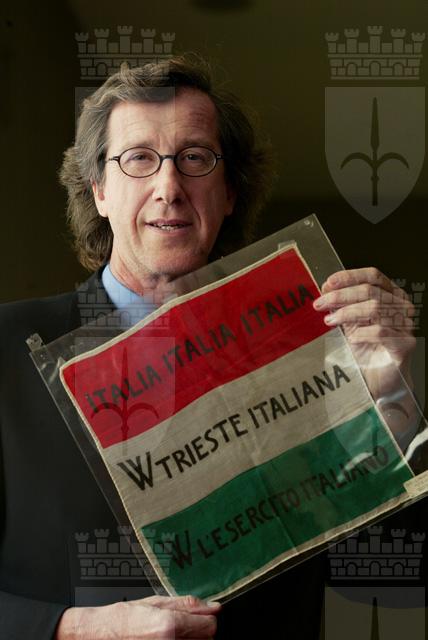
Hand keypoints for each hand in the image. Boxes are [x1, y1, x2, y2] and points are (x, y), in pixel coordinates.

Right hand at [55, 594, 220, 639]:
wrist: (98, 635)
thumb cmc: (122, 619)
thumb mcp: (155, 603)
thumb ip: (187, 605)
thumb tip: (212, 606)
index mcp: (169, 626)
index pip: (210, 626)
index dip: (207, 619)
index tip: (201, 616)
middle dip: (197, 631)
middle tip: (179, 625)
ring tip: (168, 634)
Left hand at [313, 267, 415, 401]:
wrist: (377, 380)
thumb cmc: (365, 349)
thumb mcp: (350, 322)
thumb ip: (342, 305)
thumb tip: (326, 287)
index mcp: (391, 295)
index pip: (373, 276)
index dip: (350, 276)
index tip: (328, 283)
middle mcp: (401, 307)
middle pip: (371, 291)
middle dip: (341, 296)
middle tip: (320, 304)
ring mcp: (405, 325)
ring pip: (375, 308)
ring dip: (347, 313)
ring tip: (330, 321)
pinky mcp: (404, 345)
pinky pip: (381, 332)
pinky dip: (361, 333)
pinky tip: (350, 338)